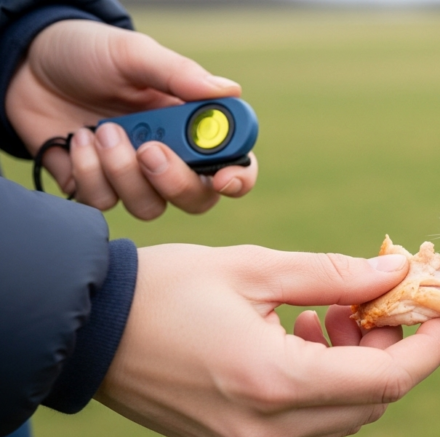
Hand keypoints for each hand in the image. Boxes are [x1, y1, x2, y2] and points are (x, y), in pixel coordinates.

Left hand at [5, 20, 256, 218]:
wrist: (27, 66)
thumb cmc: (89, 53)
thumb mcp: (134, 54)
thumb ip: (179, 74)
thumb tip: (230, 91)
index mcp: (192, 125)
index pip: (235, 163)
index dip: (238, 177)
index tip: (221, 177)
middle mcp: (171, 157)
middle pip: (197, 198)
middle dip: (174, 182)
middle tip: (149, 150)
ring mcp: (134, 177)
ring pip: (149, 207)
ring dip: (122, 171)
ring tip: (102, 130)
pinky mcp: (98, 188)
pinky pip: (104, 202)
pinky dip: (88, 171)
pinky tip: (78, 140)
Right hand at [96, 245, 439, 436]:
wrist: (88, 331)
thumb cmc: (165, 289)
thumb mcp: (256, 267)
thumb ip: (336, 274)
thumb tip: (398, 271)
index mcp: (273, 381)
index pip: (387, 379)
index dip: (428, 345)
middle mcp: (266, 428)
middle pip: (372, 401)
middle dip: (392, 350)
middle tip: (378, 301)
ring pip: (344, 415)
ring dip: (359, 365)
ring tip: (332, 314)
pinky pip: (308, 422)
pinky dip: (326, 382)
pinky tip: (304, 336)